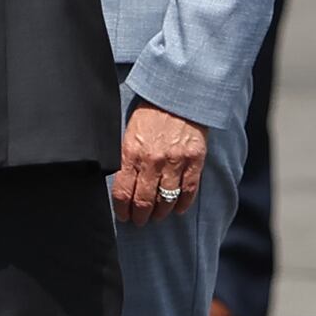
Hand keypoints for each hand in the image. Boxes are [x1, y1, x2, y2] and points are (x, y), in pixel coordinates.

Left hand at [109, 102, 207, 226]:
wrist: (178, 95)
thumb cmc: (151, 113)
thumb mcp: (129, 133)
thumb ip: (126, 157)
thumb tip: (121, 182)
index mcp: (131, 153)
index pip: (123, 192)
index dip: (123, 210)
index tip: (124, 215)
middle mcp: (152, 161)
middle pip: (144, 201)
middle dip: (140, 216)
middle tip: (140, 220)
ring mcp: (175, 162)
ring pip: (166, 199)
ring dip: (161, 213)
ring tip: (157, 216)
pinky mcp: (194, 160)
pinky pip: (188, 190)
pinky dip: (183, 204)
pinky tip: (178, 209)